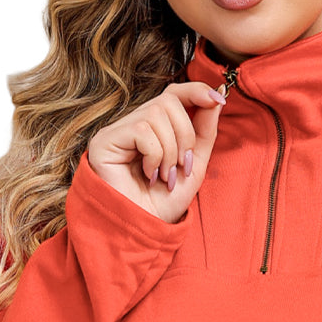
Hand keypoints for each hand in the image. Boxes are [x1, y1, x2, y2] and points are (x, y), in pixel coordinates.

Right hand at [87, 80, 227, 224]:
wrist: (143, 230)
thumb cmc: (164, 202)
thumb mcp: (195, 164)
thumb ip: (205, 130)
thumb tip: (217, 95)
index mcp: (154, 128)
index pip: (173, 93)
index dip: (195, 91)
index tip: (217, 99)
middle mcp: (133, 124)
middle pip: (168, 101)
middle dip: (185, 135)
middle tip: (182, 166)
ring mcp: (117, 131)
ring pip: (156, 114)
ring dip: (170, 150)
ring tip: (164, 176)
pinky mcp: (104, 140)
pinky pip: (142, 130)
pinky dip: (154, 155)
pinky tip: (148, 174)